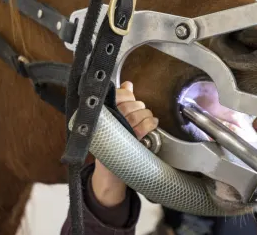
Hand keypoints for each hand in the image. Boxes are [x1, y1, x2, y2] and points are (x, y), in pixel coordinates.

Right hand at [91, 81, 158, 206]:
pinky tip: (153, 123)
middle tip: (141, 111)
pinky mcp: (128, 143)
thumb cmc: (112, 142)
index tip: (130, 98)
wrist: (109, 171)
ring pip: (136, 115)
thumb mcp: (114, 119)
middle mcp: (108, 123)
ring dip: (146, 114)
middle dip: (138, 106)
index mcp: (103, 115)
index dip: (127, 95)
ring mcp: (117, 133)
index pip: (116, 96)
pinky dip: (150, 123)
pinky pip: (142, 128)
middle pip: (128, 105)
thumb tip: (128, 84)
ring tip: (148, 118)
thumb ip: (121, 100)